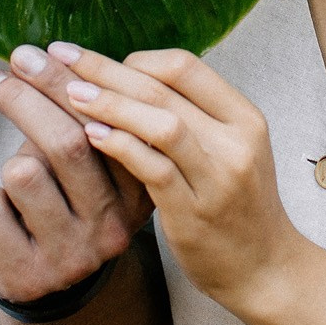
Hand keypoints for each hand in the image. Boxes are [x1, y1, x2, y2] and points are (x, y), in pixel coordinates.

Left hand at [0, 44, 153, 303]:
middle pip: (67, 143)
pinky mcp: (26, 274)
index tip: (46, 50)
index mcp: (136, 193)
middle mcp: (111, 226)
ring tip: (20, 180)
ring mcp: (70, 255)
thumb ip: (81, 125)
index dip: (73, 83)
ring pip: (23, 174)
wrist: (51, 289)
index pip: (110, 126)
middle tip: (5, 68)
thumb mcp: (90, 171)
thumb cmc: (67, 207)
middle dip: (29, 95)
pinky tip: (6, 218)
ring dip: (12, 162)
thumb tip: (40, 58)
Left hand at [52, 42, 310, 319]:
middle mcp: (236, 142)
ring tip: (69, 93)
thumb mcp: (229, 150)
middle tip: (62, 55)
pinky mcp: (194, 213)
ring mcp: (217, 178)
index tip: (96, 63)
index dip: (137, 59)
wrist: (263, 269)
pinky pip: (154, 169)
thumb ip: (193, 117)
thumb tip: (131, 79)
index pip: (185, 66)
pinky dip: (121, 146)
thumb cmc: (234, 205)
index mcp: (244, 117)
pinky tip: (91, 135)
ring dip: (110, 104)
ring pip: (161, 124)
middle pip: (164, 88)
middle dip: (106, 69)